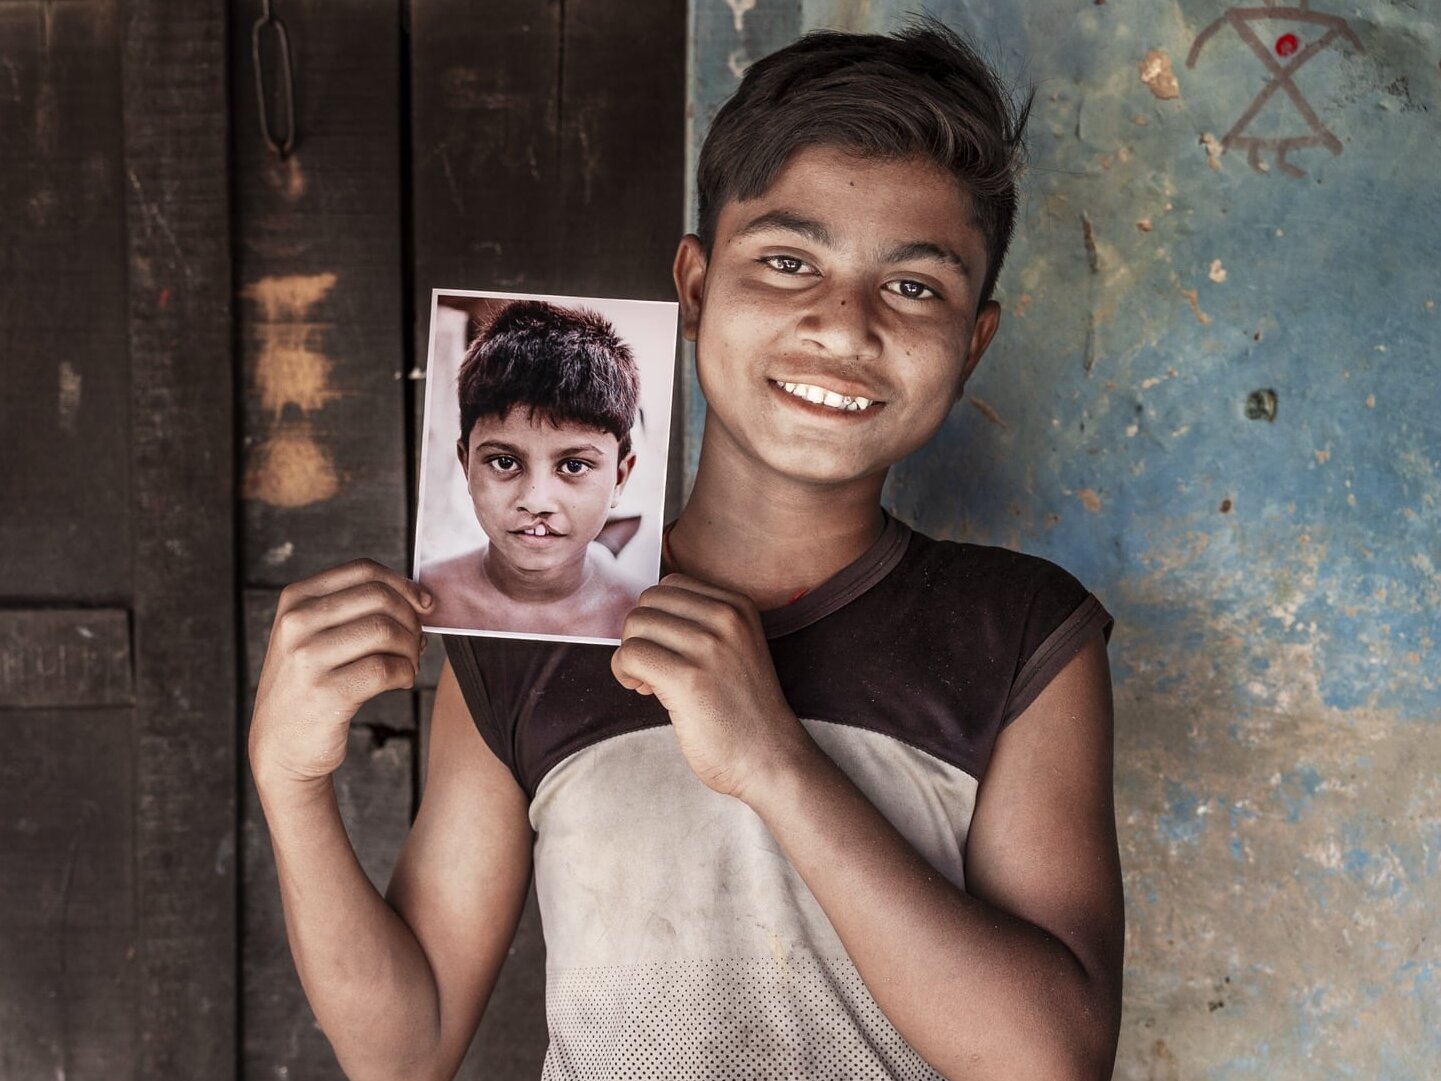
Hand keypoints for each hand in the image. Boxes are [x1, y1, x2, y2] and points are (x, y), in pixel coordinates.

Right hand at [250, 558, 431, 791]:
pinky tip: (400, 681)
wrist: (280, 746)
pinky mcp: (325, 692)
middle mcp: (296, 623)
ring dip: (411, 648)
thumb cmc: (310, 686)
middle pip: (380, 598)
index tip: (424, 605)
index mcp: (296, 599)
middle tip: (416, 643)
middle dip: (411, 620)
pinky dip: (405, 673)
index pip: (364, 570)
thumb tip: (420, 599)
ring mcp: (306, 657)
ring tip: (408, 664)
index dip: (404, 585)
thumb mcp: (315, 636)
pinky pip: (385, 669)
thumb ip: (356, 611)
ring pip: (385, 631)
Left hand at [610, 574, 811, 800]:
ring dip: (630, 655)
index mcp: (738, 606)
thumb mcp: (736, 648)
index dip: (658, 616)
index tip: (667, 648)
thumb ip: (700, 625)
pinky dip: (624, 672)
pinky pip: (630, 655)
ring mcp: (709, 647)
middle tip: (654, 667)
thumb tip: (640, 619)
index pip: (670, 584)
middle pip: (648, 601)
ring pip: (635, 625)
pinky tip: (644, 690)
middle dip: (640, 633)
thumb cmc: (745, 711)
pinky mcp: (688, 679)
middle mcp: (726, 619)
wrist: (771, 759)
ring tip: (650, 681)